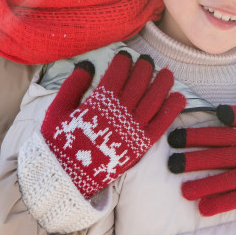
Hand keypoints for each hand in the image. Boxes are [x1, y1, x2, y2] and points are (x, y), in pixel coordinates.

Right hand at [41, 51, 184, 198]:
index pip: (117, 75)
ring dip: (163, 83)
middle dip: (144, 68)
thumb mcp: (57, 111)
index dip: (123, 62)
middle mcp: (118, 114)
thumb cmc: (58, 144)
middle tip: (147, 61)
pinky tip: (178, 97)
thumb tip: (87, 64)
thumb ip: (72, 85)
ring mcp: (132, 129)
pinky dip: (172, 109)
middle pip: (138, 83)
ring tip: (167, 73)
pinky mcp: (141, 145)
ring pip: (154, 100)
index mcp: (97, 103)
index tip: (125, 56)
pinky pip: (161, 124)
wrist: (65, 178)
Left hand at [167, 104, 235, 215]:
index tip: (173, 138)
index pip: (217, 134)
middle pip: (218, 156)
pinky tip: (205, 208)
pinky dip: (224, 202)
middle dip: (193, 160)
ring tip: (183, 191)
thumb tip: (220, 112)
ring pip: (227, 178)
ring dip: (205, 185)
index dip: (195, 136)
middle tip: (171, 164)